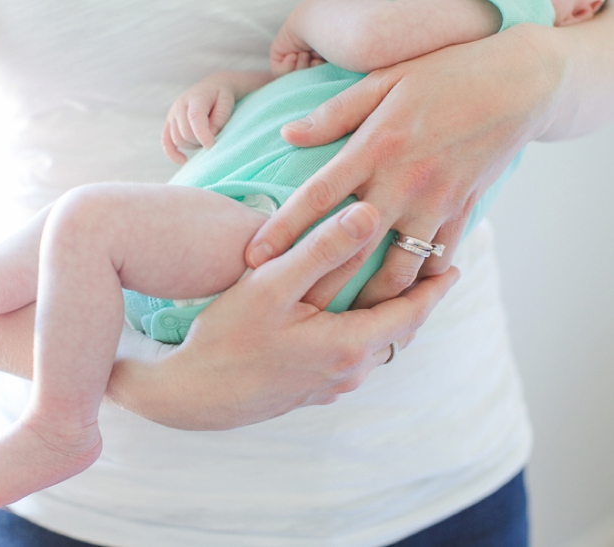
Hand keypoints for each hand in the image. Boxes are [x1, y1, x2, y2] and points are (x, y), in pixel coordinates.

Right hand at [107, 202, 459, 429]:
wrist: (192, 396)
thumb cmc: (228, 337)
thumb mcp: (272, 285)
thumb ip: (322, 248)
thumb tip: (368, 213)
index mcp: (350, 344)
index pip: (411, 313)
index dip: (434, 288)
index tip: (454, 266)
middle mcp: (349, 371)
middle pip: (397, 333)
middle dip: (415, 302)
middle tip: (427, 274)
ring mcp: (330, 386)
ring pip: (375, 347)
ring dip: (387, 320)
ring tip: (390, 292)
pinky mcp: (310, 392)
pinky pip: (352, 359)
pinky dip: (362, 335)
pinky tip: (343, 320)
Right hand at [161, 75, 236, 164]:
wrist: (213, 86)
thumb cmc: (222, 96)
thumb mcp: (227, 102)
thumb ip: (220, 118)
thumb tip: (210, 135)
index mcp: (195, 97)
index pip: (194, 118)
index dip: (202, 134)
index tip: (211, 146)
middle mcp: (180, 105)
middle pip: (185, 132)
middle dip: (200, 141)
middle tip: (214, 139)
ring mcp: (172, 115)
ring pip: (178, 139)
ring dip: (192, 145)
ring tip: (205, 139)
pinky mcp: (169, 123)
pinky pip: (166, 141)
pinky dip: (172, 153)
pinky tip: (183, 160)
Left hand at [246, 25, 562, 309]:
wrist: (519, 85)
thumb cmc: (444, 76)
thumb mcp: (384, 81)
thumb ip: (334, 114)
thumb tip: (288, 135)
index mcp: (376, 149)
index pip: (318, 196)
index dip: (283, 230)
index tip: (253, 259)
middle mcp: (403, 184)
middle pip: (352, 248)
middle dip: (319, 286)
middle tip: (290, 315)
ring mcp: (436, 204)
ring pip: (399, 270)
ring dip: (370, 302)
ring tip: (344, 326)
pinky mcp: (462, 214)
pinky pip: (436, 260)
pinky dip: (418, 285)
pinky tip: (398, 305)